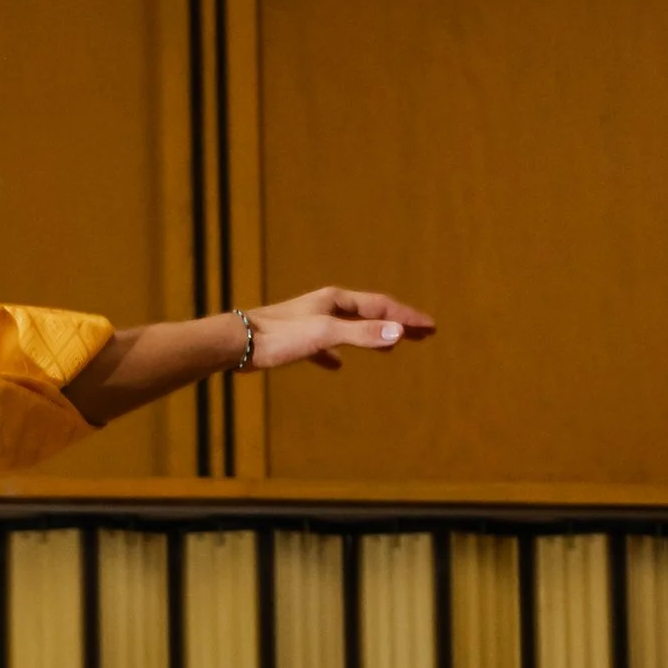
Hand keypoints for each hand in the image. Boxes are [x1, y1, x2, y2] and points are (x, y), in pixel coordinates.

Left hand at [244, 288, 434, 372]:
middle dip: (397, 323)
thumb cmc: (279, 336)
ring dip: (373, 336)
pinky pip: (324, 346)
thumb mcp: (325, 334)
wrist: (236, 342)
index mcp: (336, 300)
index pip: (382, 306)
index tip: (431, 327)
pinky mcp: (295, 341)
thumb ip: (361, 334)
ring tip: (391, 347)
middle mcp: (325, 307)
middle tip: (423, 334)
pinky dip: (337, 354)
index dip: (407, 317)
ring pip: (350, 328)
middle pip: (370, 314)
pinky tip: (337, 366)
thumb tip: (399, 334)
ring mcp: (310, 323)